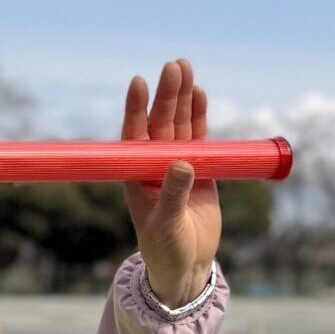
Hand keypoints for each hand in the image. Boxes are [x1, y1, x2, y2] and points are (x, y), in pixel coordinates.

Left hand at [120, 58, 221, 306]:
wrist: (185, 268)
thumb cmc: (165, 250)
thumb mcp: (166, 225)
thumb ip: (174, 194)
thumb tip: (184, 164)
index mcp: (135, 175)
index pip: (134, 135)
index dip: (136, 109)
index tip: (138, 82)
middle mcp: (153, 165)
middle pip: (160, 123)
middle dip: (166, 95)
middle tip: (174, 65)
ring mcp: (176, 166)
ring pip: (179, 126)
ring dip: (183, 99)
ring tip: (185, 68)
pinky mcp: (200, 172)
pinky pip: (199, 140)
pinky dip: (200, 119)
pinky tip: (200, 95)